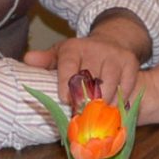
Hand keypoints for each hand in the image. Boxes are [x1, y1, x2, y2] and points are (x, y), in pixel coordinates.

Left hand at [22, 25, 146, 107]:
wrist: (112, 42)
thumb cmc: (81, 56)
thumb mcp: (61, 55)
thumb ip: (45, 61)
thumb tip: (28, 60)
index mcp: (73, 48)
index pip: (68, 65)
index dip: (66, 83)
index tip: (65, 99)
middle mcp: (96, 48)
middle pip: (89, 78)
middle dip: (84, 100)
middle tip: (81, 115)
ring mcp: (115, 55)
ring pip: (109, 84)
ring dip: (102, 103)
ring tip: (95, 116)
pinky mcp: (131, 63)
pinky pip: (126, 86)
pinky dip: (119, 101)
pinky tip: (111, 109)